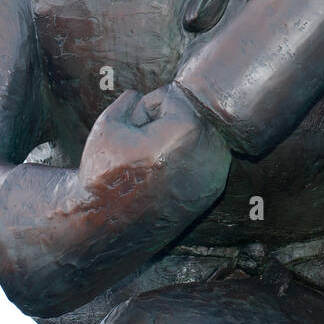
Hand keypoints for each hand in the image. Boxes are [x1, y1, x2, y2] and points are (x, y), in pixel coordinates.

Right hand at [78, 84, 229, 207]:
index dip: (145, 110)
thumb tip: (143, 95)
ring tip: (152, 163)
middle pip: (188, 115)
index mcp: (188, 130)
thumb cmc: (106, 174)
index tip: (131, 133)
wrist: (109, 227)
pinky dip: (186, 161)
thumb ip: (132, 99)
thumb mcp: (109, 123)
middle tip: (140, 149)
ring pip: (197, 136)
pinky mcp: (215, 190)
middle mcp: (211, 151)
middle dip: (163, 125)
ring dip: (176, 142)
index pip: (171, 97)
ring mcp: (217, 173)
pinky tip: (164, 177)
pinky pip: (203, 158)